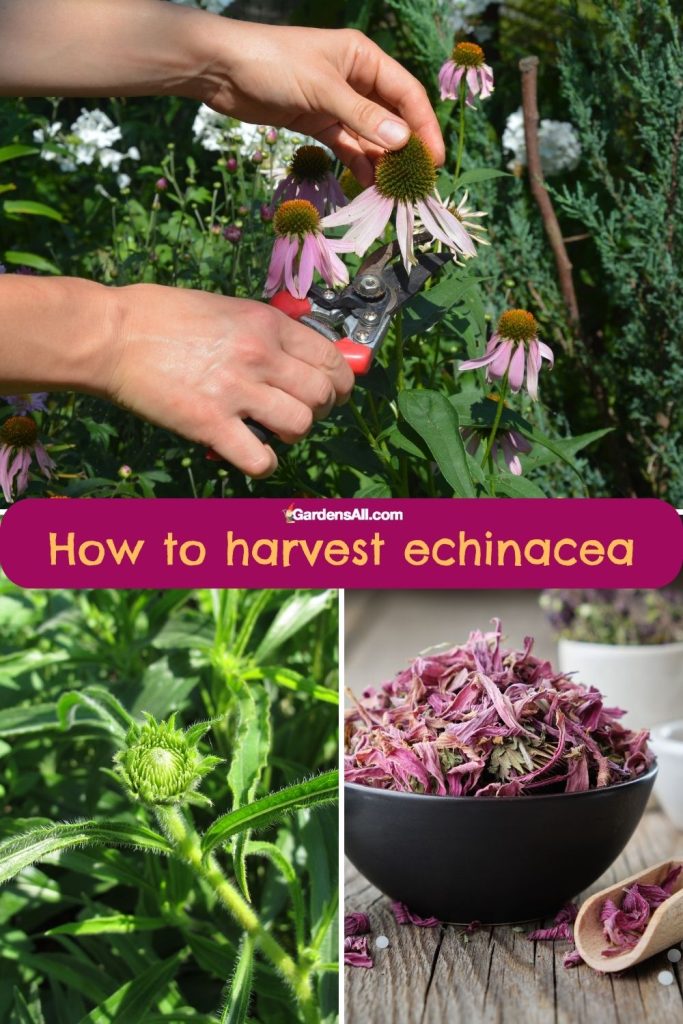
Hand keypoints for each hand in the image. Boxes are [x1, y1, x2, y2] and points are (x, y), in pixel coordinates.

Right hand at [106, 284, 353, 476]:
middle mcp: (260, 355)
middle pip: (324, 395)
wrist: (112, 335)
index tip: (332, 392)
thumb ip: (264, 332)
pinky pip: (261, 459)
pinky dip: (262, 463)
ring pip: (301, 425)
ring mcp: (237, 390)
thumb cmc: (160, 317)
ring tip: (271, 431)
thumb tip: (295, 356)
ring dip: (292, 434)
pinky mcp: (211, 424)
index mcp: (266, 323)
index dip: (340, 382)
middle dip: (320, 410)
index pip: (331, 358)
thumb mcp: (225, 307)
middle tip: (298, 412)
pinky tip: (249, 453)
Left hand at [194, 22, 444, 184]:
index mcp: (363, 57)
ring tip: (393, 190)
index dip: (423, 126)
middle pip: (391, 117)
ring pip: (368, 135)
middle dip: (404, 148)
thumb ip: (362, 118)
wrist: (222, 69)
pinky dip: (356, 163)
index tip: (433, 159)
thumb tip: (401, 142)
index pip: (406, 93)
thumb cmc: (273, 63)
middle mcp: (355, 78)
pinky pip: (346, 145)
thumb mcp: (322, 89)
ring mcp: (336, 102)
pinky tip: (367, 184)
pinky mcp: (317, 121)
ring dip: (381, 161)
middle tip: (416, 182)